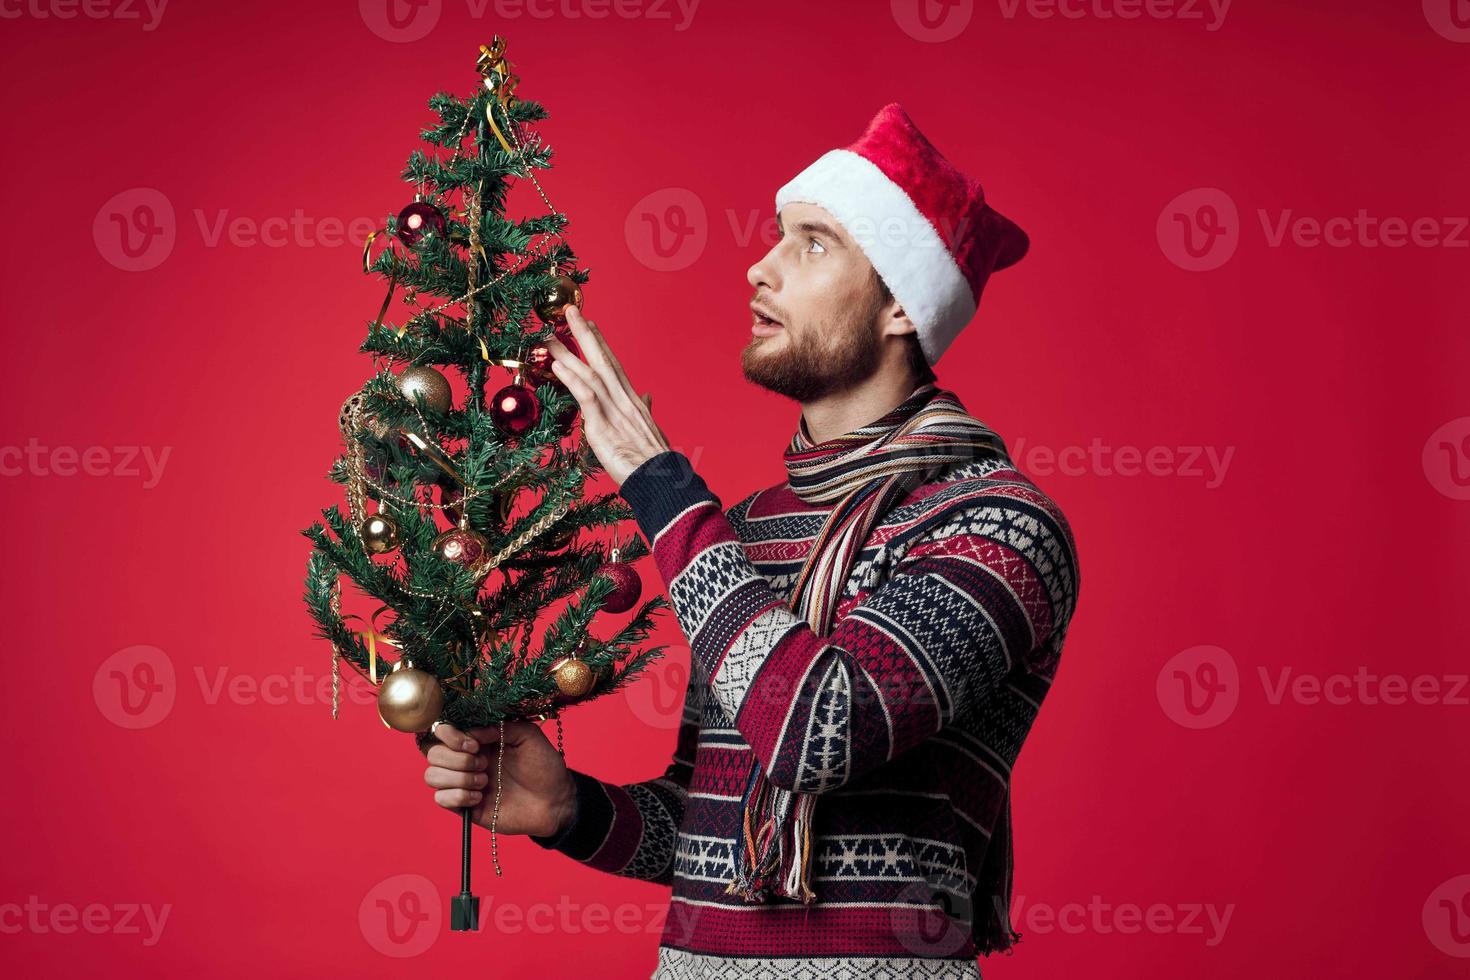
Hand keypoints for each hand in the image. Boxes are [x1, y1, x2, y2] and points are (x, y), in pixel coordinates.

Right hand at [420, 720, 575, 838]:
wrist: (556, 801)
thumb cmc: (545, 766)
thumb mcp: (528, 736)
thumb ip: (501, 727)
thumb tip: (472, 732)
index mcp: (479, 740)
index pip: (444, 731)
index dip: (451, 736)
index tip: (474, 745)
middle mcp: (466, 760)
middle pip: (432, 754)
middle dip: (456, 759)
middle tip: (484, 764)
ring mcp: (464, 784)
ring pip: (432, 776)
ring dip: (457, 778)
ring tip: (485, 782)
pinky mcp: (465, 807)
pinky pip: (441, 800)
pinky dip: (458, 797)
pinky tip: (480, 798)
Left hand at [545, 305, 669, 485]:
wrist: (661, 480)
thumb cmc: (654, 461)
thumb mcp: (649, 429)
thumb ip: (645, 410)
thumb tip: (648, 396)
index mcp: (632, 400)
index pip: (613, 364)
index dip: (600, 343)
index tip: (589, 323)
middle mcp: (623, 400)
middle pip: (602, 360)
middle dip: (584, 334)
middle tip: (568, 311)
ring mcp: (614, 412)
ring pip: (590, 374)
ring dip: (568, 354)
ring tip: (550, 337)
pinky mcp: (603, 427)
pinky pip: (586, 397)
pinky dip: (572, 380)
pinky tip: (558, 367)